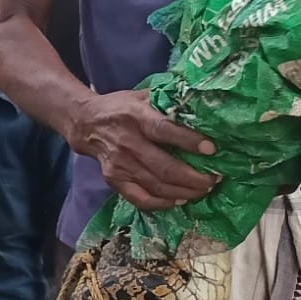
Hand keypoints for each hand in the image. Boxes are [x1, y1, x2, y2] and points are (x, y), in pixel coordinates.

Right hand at [69, 91, 217, 211]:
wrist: (86, 123)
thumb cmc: (121, 107)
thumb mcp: (142, 95)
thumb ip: (167, 100)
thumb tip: (202, 104)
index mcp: (136, 116)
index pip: (165, 130)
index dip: (189, 141)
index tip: (211, 149)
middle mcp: (127, 142)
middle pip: (164, 167)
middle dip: (194, 177)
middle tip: (214, 179)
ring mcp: (120, 164)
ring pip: (156, 186)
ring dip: (184, 192)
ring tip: (203, 190)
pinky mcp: (114, 179)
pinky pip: (141, 198)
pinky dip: (162, 204)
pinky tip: (179, 200)